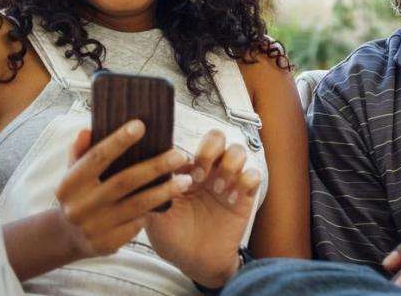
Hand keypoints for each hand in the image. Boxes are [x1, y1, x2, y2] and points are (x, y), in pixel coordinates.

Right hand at [54, 121, 193, 259]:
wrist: (68, 237)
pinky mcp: (107, 244)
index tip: (140, 125)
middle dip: (155, 167)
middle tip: (180, 155)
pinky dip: (153, 211)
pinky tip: (169, 201)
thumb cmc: (79, 194)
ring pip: (137, 205)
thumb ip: (81, 152)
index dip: (118, 141)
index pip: (96, 158)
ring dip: (165, 191)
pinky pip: (137, 224)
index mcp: (69, 184)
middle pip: (124, 181)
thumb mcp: (73, 173)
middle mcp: (79, 206)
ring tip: (187, 179)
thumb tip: (87, 131)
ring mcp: (93, 227)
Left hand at [147, 128, 261, 287]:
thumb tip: (146, 172)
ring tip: (217, 189)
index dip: (184, 154)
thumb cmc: (174, 240)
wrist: (196, 263)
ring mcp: (228, 182)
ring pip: (238, 150)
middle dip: (209, 151)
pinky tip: (232, 200)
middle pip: (217, 137)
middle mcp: (208, 172)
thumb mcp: (154, 218)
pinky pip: (254, 174)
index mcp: (185, 172)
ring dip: (228, 166)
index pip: (189, 144)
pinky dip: (244, 182)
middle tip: (200, 176)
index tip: (179, 172)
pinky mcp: (245, 195)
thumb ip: (151, 194)